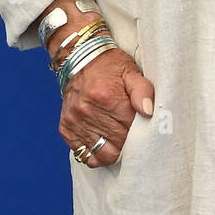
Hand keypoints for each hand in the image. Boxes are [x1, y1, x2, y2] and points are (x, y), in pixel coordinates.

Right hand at [59, 46, 154, 168]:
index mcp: (107, 97)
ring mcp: (75, 122)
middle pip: (119, 144)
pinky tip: (104, 142)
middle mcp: (88, 111)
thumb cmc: (110, 67)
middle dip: (129, 141)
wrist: (79, 59)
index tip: (143, 126)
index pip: (131, 129)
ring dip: (114, 150)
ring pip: (103, 155)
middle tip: (132, 132)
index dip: (141, 130)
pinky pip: (85, 155)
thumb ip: (143, 91)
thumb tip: (148, 112)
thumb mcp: (131, 72)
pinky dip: (97, 153)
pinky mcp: (66, 129)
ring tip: (119, 139)